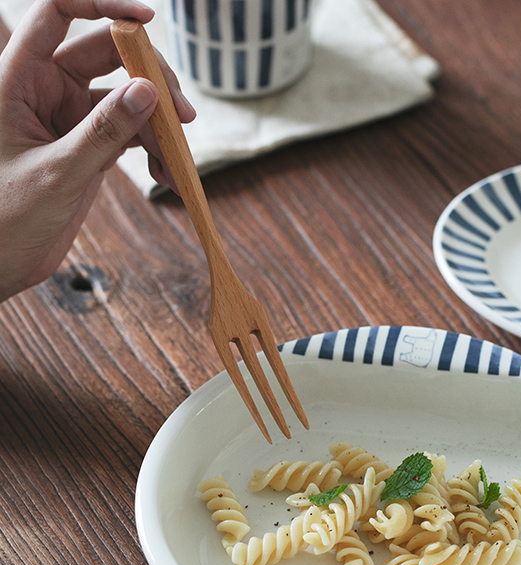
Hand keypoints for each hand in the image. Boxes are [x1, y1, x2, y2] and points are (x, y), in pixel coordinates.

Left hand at [0, 0, 194, 301]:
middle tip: (183, 114)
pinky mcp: (89, 147)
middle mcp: (45, 90)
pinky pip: (131, 134)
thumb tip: (147, 91)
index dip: (100, 4)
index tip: (145, 19)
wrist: (1, 263)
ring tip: (176, 161)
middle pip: (106, 55)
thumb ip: (102, 133)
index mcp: (16, 79)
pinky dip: (154, 150)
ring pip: (126, 99)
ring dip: (158, 124)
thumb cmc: (4, 218)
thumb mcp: (57, 174)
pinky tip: (167, 174)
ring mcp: (70, 119)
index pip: (56, 12)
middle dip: (150, 80)